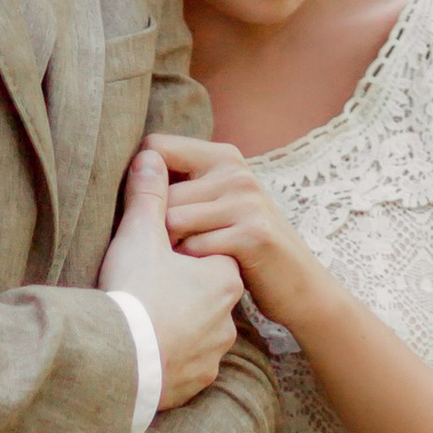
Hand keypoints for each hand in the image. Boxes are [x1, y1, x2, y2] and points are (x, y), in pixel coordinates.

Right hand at [98, 146, 246, 410]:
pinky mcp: (195, 383)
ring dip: (177, 326)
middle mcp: (227, 318)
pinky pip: (186, 366)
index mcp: (223, 278)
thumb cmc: (135, 292)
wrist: (121, 361)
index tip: (158, 251)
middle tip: (148, 286)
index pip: (211, 252)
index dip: (183, 249)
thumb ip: (147, 195)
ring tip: (145, 321)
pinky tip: (147, 352)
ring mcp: (213, 355)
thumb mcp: (140, 234)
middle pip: (205, 295)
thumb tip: (150, 156)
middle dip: (181, 289)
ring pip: (198, 333)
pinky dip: (170, 359)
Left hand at [156, 137, 321, 315]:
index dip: (141, 179)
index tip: (147, 209)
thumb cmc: (245, 245)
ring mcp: (246, 202)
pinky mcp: (252, 234)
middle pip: (159, 193)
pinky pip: (194, 248)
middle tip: (172, 249)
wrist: (298, 285)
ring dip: (172, 248)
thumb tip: (134, 171)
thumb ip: (183, 184)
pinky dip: (192, 266)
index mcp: (222, 156)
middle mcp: (235, 172)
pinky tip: (206, 272)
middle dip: (155, 226)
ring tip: (188, 260)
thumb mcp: (219, 204)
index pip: (156, 148)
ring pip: (172, 221)